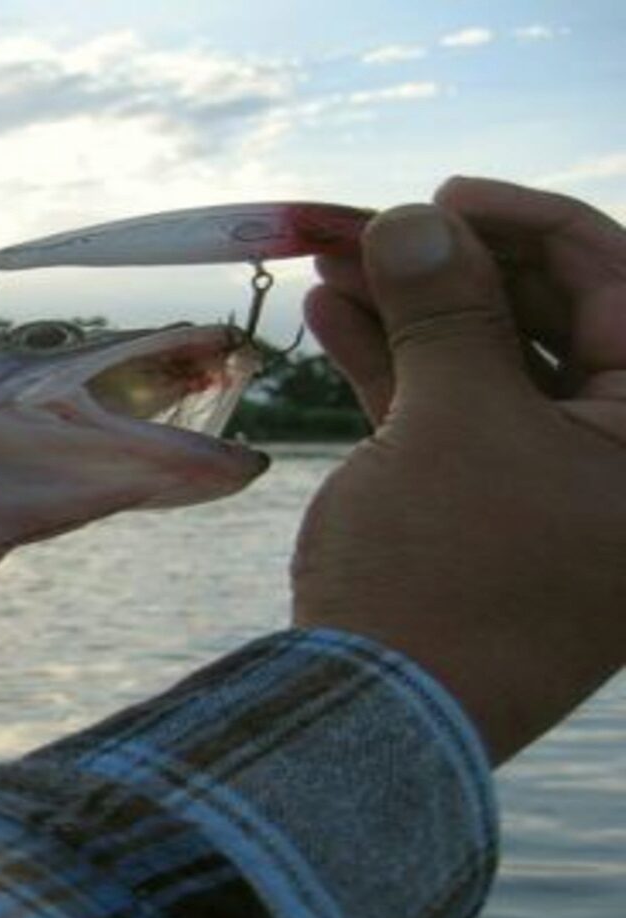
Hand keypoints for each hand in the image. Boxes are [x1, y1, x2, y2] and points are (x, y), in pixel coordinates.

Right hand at [294, 178, 625, 763]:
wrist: (378, 715)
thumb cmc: (448, 571)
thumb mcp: (456, 422)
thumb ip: (445, 309)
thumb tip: (415, 218)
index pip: (622, 288)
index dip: (531, 227)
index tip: (445, 194)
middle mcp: (618, 457)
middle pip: (548, 321)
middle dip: (454, 265)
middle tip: (374, 226)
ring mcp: (547, 487)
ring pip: (486, 364)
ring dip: (411, 307)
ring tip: (331, 259)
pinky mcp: (480, 510)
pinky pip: (446, 413)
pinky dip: (392, 364)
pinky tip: (330, 315)